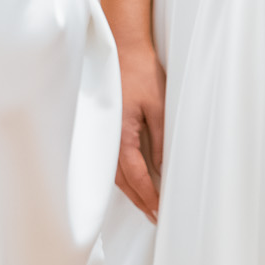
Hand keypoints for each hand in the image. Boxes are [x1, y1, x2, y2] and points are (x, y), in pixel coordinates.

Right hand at [114, 42, 166, 219]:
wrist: (121, 47)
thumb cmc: (140, 72)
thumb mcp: (158, 106)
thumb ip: (160, 139)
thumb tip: (163, 166)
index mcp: (121, 133)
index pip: (135, 175)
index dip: (148, 195)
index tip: (158, 210)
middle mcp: (107, 138)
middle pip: (121, 181)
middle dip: (139, 199)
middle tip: (154, 216)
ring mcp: (102, 134)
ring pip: (113, 173)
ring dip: (130, 190)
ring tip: (146, 204)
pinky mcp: (103, 128)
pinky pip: (110, 160)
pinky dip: (122, 175)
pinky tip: (132, 181)